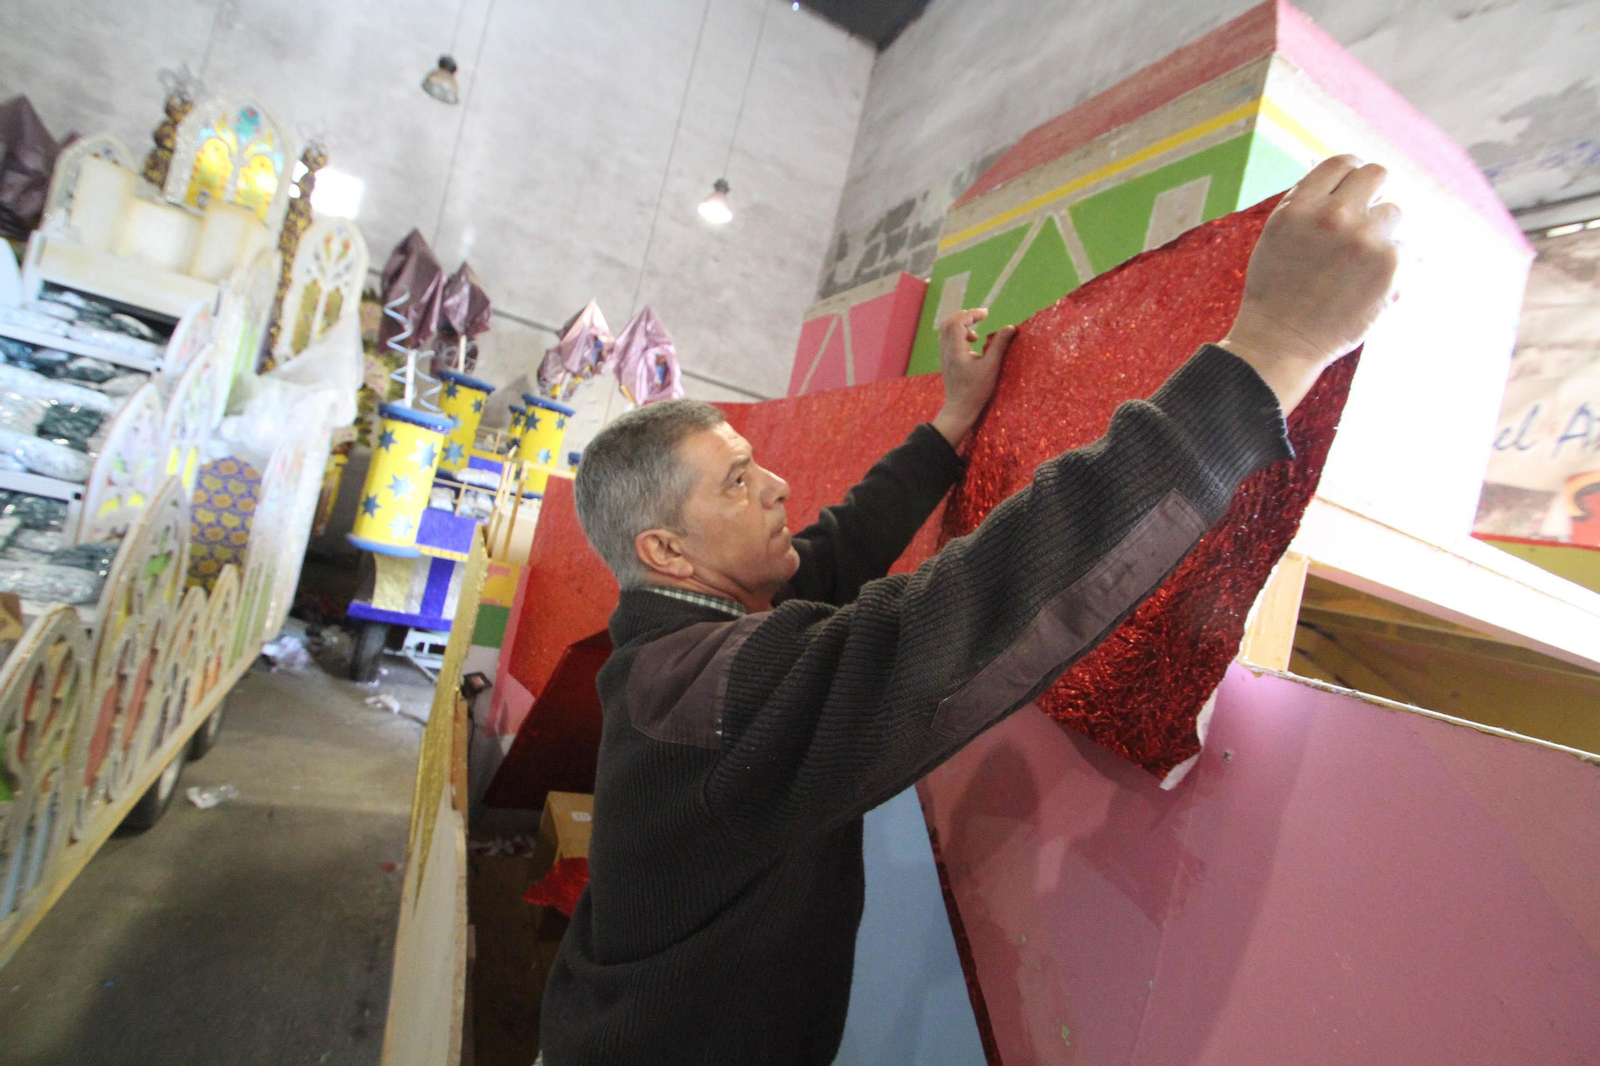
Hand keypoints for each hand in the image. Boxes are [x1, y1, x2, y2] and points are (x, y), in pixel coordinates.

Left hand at [933, 308, 1014, 445]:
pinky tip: (971, 344)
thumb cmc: (977, 390)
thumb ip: (1000, 345)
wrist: (960, 408)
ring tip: (976, 335)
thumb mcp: (991, 367)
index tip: (986, 314)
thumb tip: (1011, 328)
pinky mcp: (945, 360)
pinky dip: (958, 334)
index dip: (971, 314)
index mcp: (955, 351)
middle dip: (965, 316)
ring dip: (961, 325)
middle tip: (980, 317)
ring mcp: (943, 355)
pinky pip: (947, 339)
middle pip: (948, 323)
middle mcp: (946, 350)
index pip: (957, 322)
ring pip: (946, 330)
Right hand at [1221, 155, 1400, 412]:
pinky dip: (1390, 265)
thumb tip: (1348, 174)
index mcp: (1300, 207)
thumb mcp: (1278, 235)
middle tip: (1364, 217)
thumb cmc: (1277, 291)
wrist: (1282, 341)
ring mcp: (1366, 239)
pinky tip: (1365, 284)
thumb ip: (1308, 203)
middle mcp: (1334, 216)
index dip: (1350, 173)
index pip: (1342, 163)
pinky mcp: (1391, 264)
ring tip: (1357, 264)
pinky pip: (1405, 248)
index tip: (1352, 188)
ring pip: (1395, 212)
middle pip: (1377, 175)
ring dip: (1381, 233)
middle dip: (1373, 193)